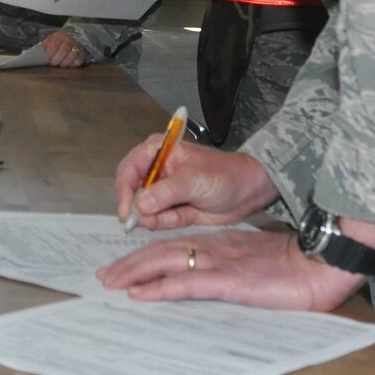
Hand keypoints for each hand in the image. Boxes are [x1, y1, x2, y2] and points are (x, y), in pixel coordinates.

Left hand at [41, 29, 87, 67]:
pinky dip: (72, 64)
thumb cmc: (58, 42)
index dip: (50, 53)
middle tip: (52, 63)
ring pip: (72, 56)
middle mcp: (70, 40)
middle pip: (64, 51)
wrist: (72, 38)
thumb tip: (39, 55)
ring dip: (64, 63)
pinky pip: (78, 61)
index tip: (47, 58)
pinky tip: (68, 64)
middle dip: (56, 59)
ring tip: (60, 64)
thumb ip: (45, 47)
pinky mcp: (83, 54)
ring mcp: (77, 46)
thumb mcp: (50, 41)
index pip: (55, 44)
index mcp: (59, 36)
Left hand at [96, 229, 366, 310]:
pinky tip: (140, 294)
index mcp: (222, 243)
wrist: (326, 261)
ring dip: (135, 273)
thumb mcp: (259, 263)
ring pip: (166, 263)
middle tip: (104, 277)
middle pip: (162, 252)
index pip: (175, 246)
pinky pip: (187, 283)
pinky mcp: (230, 281)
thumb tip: (216, 278)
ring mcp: (221, 263)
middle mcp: (215, 248)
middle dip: (131, 264)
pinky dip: (160, 288)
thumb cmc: (299, 265)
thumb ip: (235, 266)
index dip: (147, 256)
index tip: (125, 267)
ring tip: (111, 283)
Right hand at [115, 137, 276, 228]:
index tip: (127, 212)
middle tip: (148, 221)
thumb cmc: (225, 175)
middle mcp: (156, 171)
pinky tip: (187, 215)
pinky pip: (159, 220)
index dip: (124, 191)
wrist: (250, 191)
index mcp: (158, 152)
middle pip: (132, 192)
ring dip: (157, 218)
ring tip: (181, 213)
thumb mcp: (195, 180)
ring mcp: (163, 192)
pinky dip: (168, 222)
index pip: (129, 169)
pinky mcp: (172, 209)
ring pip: (144, 210)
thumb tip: (140, 205)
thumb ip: (166, 192)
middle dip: (139, 209)